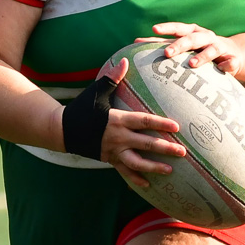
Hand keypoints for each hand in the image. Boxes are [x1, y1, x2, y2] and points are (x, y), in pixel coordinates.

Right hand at [90, 57, 185, 188]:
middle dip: (165, 148)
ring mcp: (113, 151)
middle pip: (145, 144)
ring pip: (137, 162)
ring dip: (154, 167)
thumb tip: (125, 60)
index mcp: (118, 120)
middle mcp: (117, 137)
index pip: (143, 121)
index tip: (176, 126)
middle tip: (182, 152)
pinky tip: (148, 184)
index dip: (160, 124)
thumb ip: (112, 78)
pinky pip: (124, 171)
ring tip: (170, 171)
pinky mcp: (108, 160)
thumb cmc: (82, 108)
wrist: (62, 129)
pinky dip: (135, 178)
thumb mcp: (96, 92)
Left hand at [150, 21, 243, 78]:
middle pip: (192, 38)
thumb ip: (163, 44)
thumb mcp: (184, 45)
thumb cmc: (200, 50)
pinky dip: (228, 64)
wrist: (232, 54)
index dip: (167, 28)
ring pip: (211, 49)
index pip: (178, 28)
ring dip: (202, 56)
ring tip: (191, 64)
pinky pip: (231, 61)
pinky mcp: (232, 59)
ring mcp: (220, 47)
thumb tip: (135, 42)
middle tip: (167, 53)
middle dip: (180, 45)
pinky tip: (223, 68)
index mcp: (192, 32)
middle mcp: (206, 37)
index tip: (154, 29)